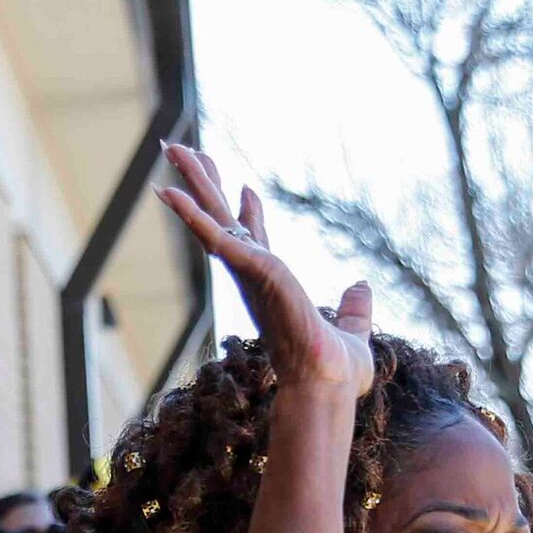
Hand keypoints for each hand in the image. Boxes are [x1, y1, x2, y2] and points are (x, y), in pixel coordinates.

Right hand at [155, 142, 373, 398]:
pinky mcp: (251, 270)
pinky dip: (193, 215)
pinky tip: (172, 192)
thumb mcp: (353, 331)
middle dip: (206, 186)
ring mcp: (248, 273)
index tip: (246, 187)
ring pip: (212, 219)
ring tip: (171, 147)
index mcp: (273, 286)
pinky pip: (216, 237)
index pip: (257, 242)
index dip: (251, 214)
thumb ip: (355, 309)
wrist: (327, 385)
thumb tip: (361, 287)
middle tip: (184, 152)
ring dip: (192, 184)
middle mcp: (253, 277)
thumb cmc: (334, 373)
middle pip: (223, 221)